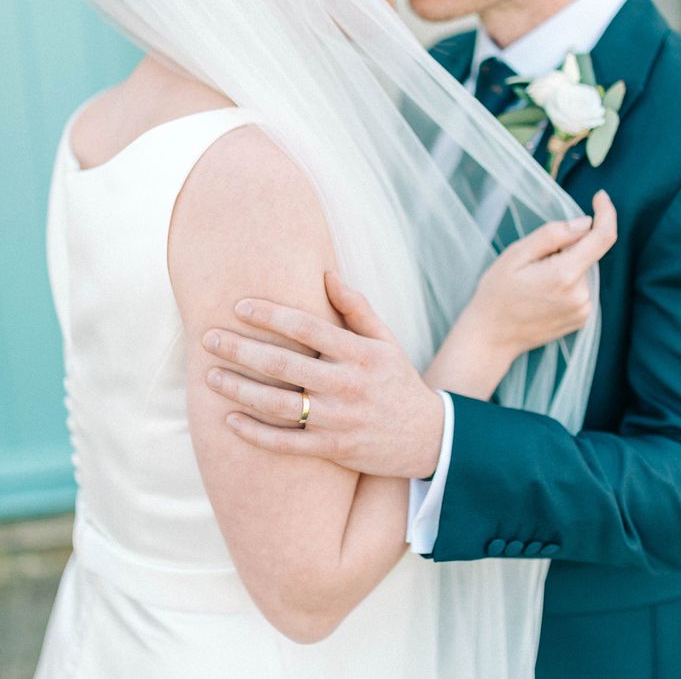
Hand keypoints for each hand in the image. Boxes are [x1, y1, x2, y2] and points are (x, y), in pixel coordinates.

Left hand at [203, 273, 444, 478]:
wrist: (428, 438)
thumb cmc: (398, 381)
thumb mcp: (386, 341)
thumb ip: (356, 307)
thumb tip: (325, 273)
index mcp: (361, 354)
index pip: (308, 328)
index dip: (271, 315)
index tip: (239, 306)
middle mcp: (349, 386)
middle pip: (285, 364)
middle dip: (241, 349)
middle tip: (208, 338)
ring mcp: (340, 421)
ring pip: (279, 406)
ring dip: (240, 390)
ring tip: (210, 376)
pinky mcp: (334, 450)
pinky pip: (287, 444)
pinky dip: (256, 434)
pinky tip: (230, 420)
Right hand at [468, 190, 617, 358]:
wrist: (491, 338)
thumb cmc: (496, 294)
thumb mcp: (515, 255)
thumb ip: (552, 235)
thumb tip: (584, 223)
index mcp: (564, 275)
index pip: (603, 237)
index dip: (606, 213)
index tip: (599, 197)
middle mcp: (581, 295)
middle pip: (588, 254)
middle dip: (567, 248)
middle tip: (533, 263)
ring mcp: (583, 310)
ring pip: (584, 272)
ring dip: (566, 267)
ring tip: (534, 283)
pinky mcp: (581, 320)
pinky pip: (582, 289)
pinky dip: (567, 284)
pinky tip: (542, 295)